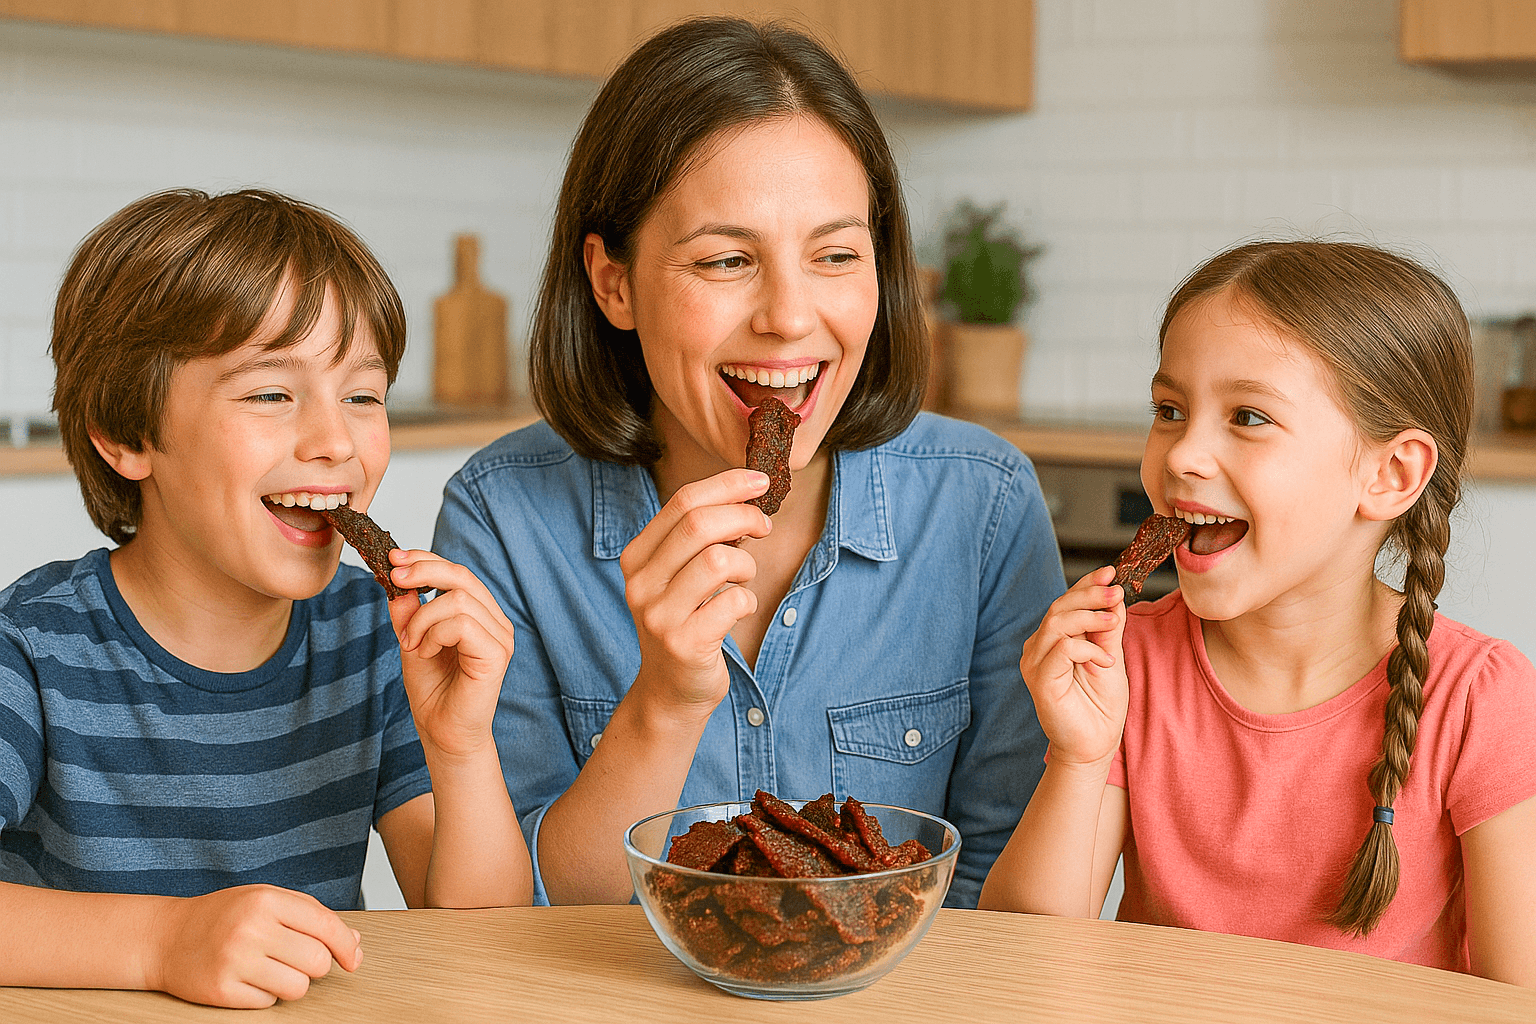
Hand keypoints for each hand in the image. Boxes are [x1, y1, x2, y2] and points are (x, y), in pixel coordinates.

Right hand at [150, 884, 360, 1007]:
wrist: (166, 937)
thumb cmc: (224, 916)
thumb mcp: (266, 900)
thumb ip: (312, 916)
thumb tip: (354, 942)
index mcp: (266, 901)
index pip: (326, 926)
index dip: (347, 947)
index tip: (353, 959)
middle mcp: (251, 929)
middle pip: (317, 961)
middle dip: (315, 965)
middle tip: (296, 959)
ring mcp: (234, 961)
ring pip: (298, 986)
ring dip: (292, 982)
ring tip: (270, 968)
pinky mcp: (221, 991)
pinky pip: (269, 1002)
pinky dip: (265, 994)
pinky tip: (248, 978)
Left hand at [387, 550, 515, 761]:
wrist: (442, 733)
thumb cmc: (433, 692)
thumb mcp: (411, 642)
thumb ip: (408, 614)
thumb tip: (397, 583)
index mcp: (480, 614)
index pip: (457, 573)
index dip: (426, 560)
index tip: (394, 559)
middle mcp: (495, 621)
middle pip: (462, 575)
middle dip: (423, 572)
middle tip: (394, 580)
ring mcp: (500, 637)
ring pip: (457, 599)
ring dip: (422, 618)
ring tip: (411, 643)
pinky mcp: (496, 654)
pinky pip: (462, 624)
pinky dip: (434, 634)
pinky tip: (424, 652)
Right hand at [618, 469, 771, 719]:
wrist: (670, 691)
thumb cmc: (686, 622)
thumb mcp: (680, 576)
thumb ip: (700, 538)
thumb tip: (746, 495)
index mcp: (637, 557)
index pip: (682, 501)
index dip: (727, 484)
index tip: (760, 482)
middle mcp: (640, 583)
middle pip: (699, 524)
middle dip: (744, 517)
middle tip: (764, 527)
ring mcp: (659, 615)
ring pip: (718, 560)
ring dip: (745, 565)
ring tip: (742, 579)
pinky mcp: (683, 644)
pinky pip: (733, 602)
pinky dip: (747, 600)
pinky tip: (738, 610)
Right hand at [1018, 565, 1128, 767]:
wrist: (1095, 745)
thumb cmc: (1101, 705)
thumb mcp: (1111, 657)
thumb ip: (1108, 629)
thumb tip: (1114, 595)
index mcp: (1053, 640)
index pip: (1066, 603)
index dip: (1086, 585)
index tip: (1110, 572)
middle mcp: (1038, 648)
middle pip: (1059, 608)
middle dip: (1089, 595)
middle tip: (1116, 591)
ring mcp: (1035, 664)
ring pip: (1056, 623)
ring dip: (1088, 617)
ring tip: (1113, 622)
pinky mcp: (1040, 680)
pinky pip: (1061, 650)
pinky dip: (1086, 648)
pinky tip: (1104, 660)